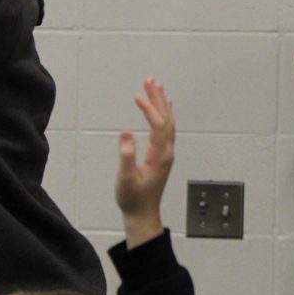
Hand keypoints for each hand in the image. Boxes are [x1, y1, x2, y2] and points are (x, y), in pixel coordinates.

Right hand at [115, 77, 174, 248]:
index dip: (148, 109)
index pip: (157, 125)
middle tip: (150, 79)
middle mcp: (167, 152)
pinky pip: (167, 129)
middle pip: (166, 119)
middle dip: (157, 99)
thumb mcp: (126, 179)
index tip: (137, 96)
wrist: (142, 215)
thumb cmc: (133, 199)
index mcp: (160, 156)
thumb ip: (126, 156)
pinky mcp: (162, 155)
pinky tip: (164, 106)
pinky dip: (165, 114)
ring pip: (168, 122)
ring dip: (161, 104)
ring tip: (155, 86)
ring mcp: (166, 153)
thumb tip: (126, 133)